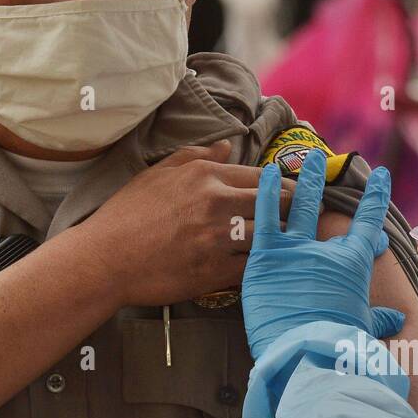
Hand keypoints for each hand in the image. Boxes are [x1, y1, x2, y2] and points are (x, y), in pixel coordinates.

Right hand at [82, 140, 293, 306]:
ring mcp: (218, 239)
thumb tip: (228, 145)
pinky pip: (255, 267)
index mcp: (205, 176)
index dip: (286, 187)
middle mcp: (217, 203)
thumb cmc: (127, 215)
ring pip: (272, 237)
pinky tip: (274, 269)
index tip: (298, 194)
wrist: (105, 259)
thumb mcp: (157, 174)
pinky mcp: (217, 272)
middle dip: (297, 212)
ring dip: (287, 241)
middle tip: (312, 218)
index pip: (263, 177)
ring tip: (300, 245)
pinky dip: (266, 268)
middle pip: (279, 204)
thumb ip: (196, 156)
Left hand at [242, 149, 404, 360]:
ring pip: (293, 204)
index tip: (380, 178)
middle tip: (320, 161)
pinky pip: (264, 216)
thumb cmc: (339, 345)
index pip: (367, 223)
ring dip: (297, 179)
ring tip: (297, 159)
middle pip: (322, 207)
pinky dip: (264, 191)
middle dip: (321, 182)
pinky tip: (263, 172)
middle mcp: (324, 248)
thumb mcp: (362, 328)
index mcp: (352, 263)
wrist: (308, 352)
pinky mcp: (266, 256)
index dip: (375, 197)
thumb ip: (377, 318)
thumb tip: (397, 320)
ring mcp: (293, 249)